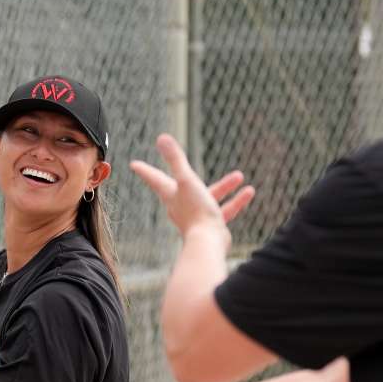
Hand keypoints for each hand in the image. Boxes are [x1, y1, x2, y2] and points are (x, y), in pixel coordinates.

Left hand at [130, 134, 254, 240]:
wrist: (208, 244)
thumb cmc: (195, 212)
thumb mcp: (187, 180)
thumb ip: (176, 159)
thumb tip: (162, 137)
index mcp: (171, 195)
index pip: (155, 178)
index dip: (145, 170)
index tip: (134, 164)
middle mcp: (181, 206)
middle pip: (182, 186)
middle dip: (186, 173)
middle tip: (181, 162)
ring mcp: (196, 217)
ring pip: (210, 197)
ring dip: (224, 186)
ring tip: (239, 176)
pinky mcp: (211, 226)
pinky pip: (224, 210)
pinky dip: (235, 201)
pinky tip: (248, 192)